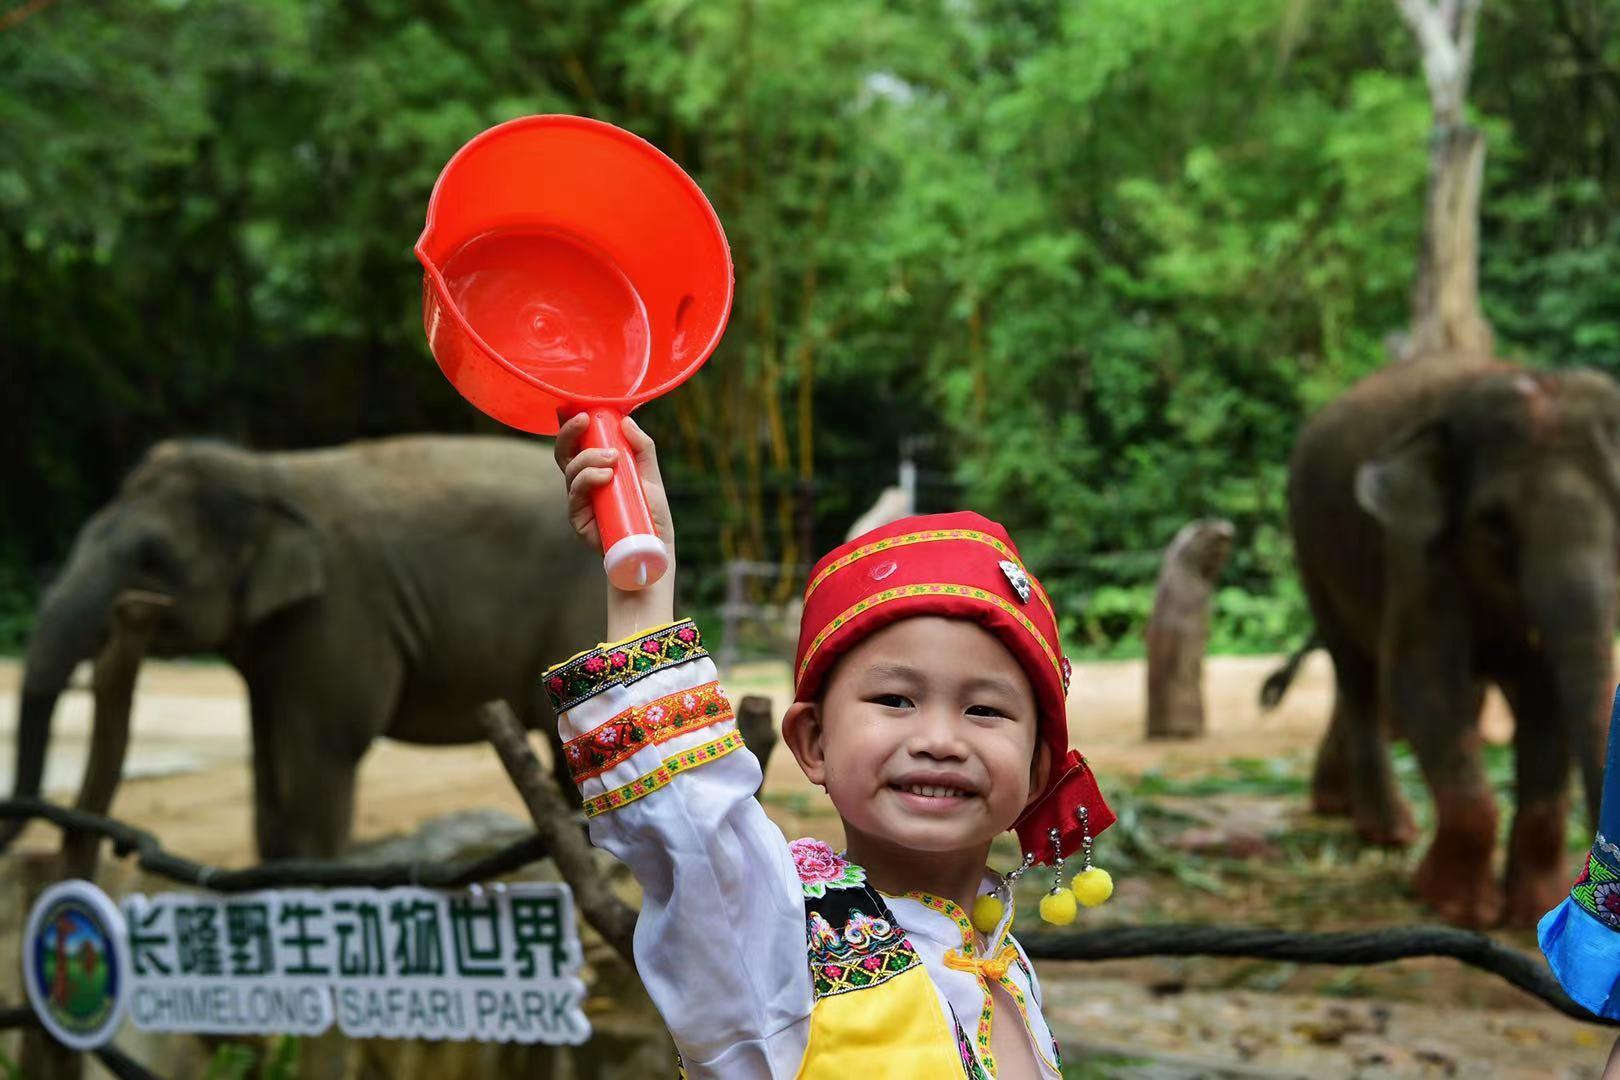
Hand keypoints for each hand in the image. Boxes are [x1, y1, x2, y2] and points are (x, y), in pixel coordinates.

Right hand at [554, 412, 676, 559]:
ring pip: (570, 470)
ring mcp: (580, 500)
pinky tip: (604, 476)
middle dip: (570, 433)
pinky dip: (587, 480)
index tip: (579, 408)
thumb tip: (627, 420)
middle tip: (584, 420)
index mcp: (597, 469)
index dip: (572, 425)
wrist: (655, 549)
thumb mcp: (651, 476)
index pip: (578, 443)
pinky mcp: (579, 520)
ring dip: (588, 458)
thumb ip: (642, 448)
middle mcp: (584, 483)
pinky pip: (575, 495)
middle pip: (564, 453)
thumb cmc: (652, 514)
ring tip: (612, 458)